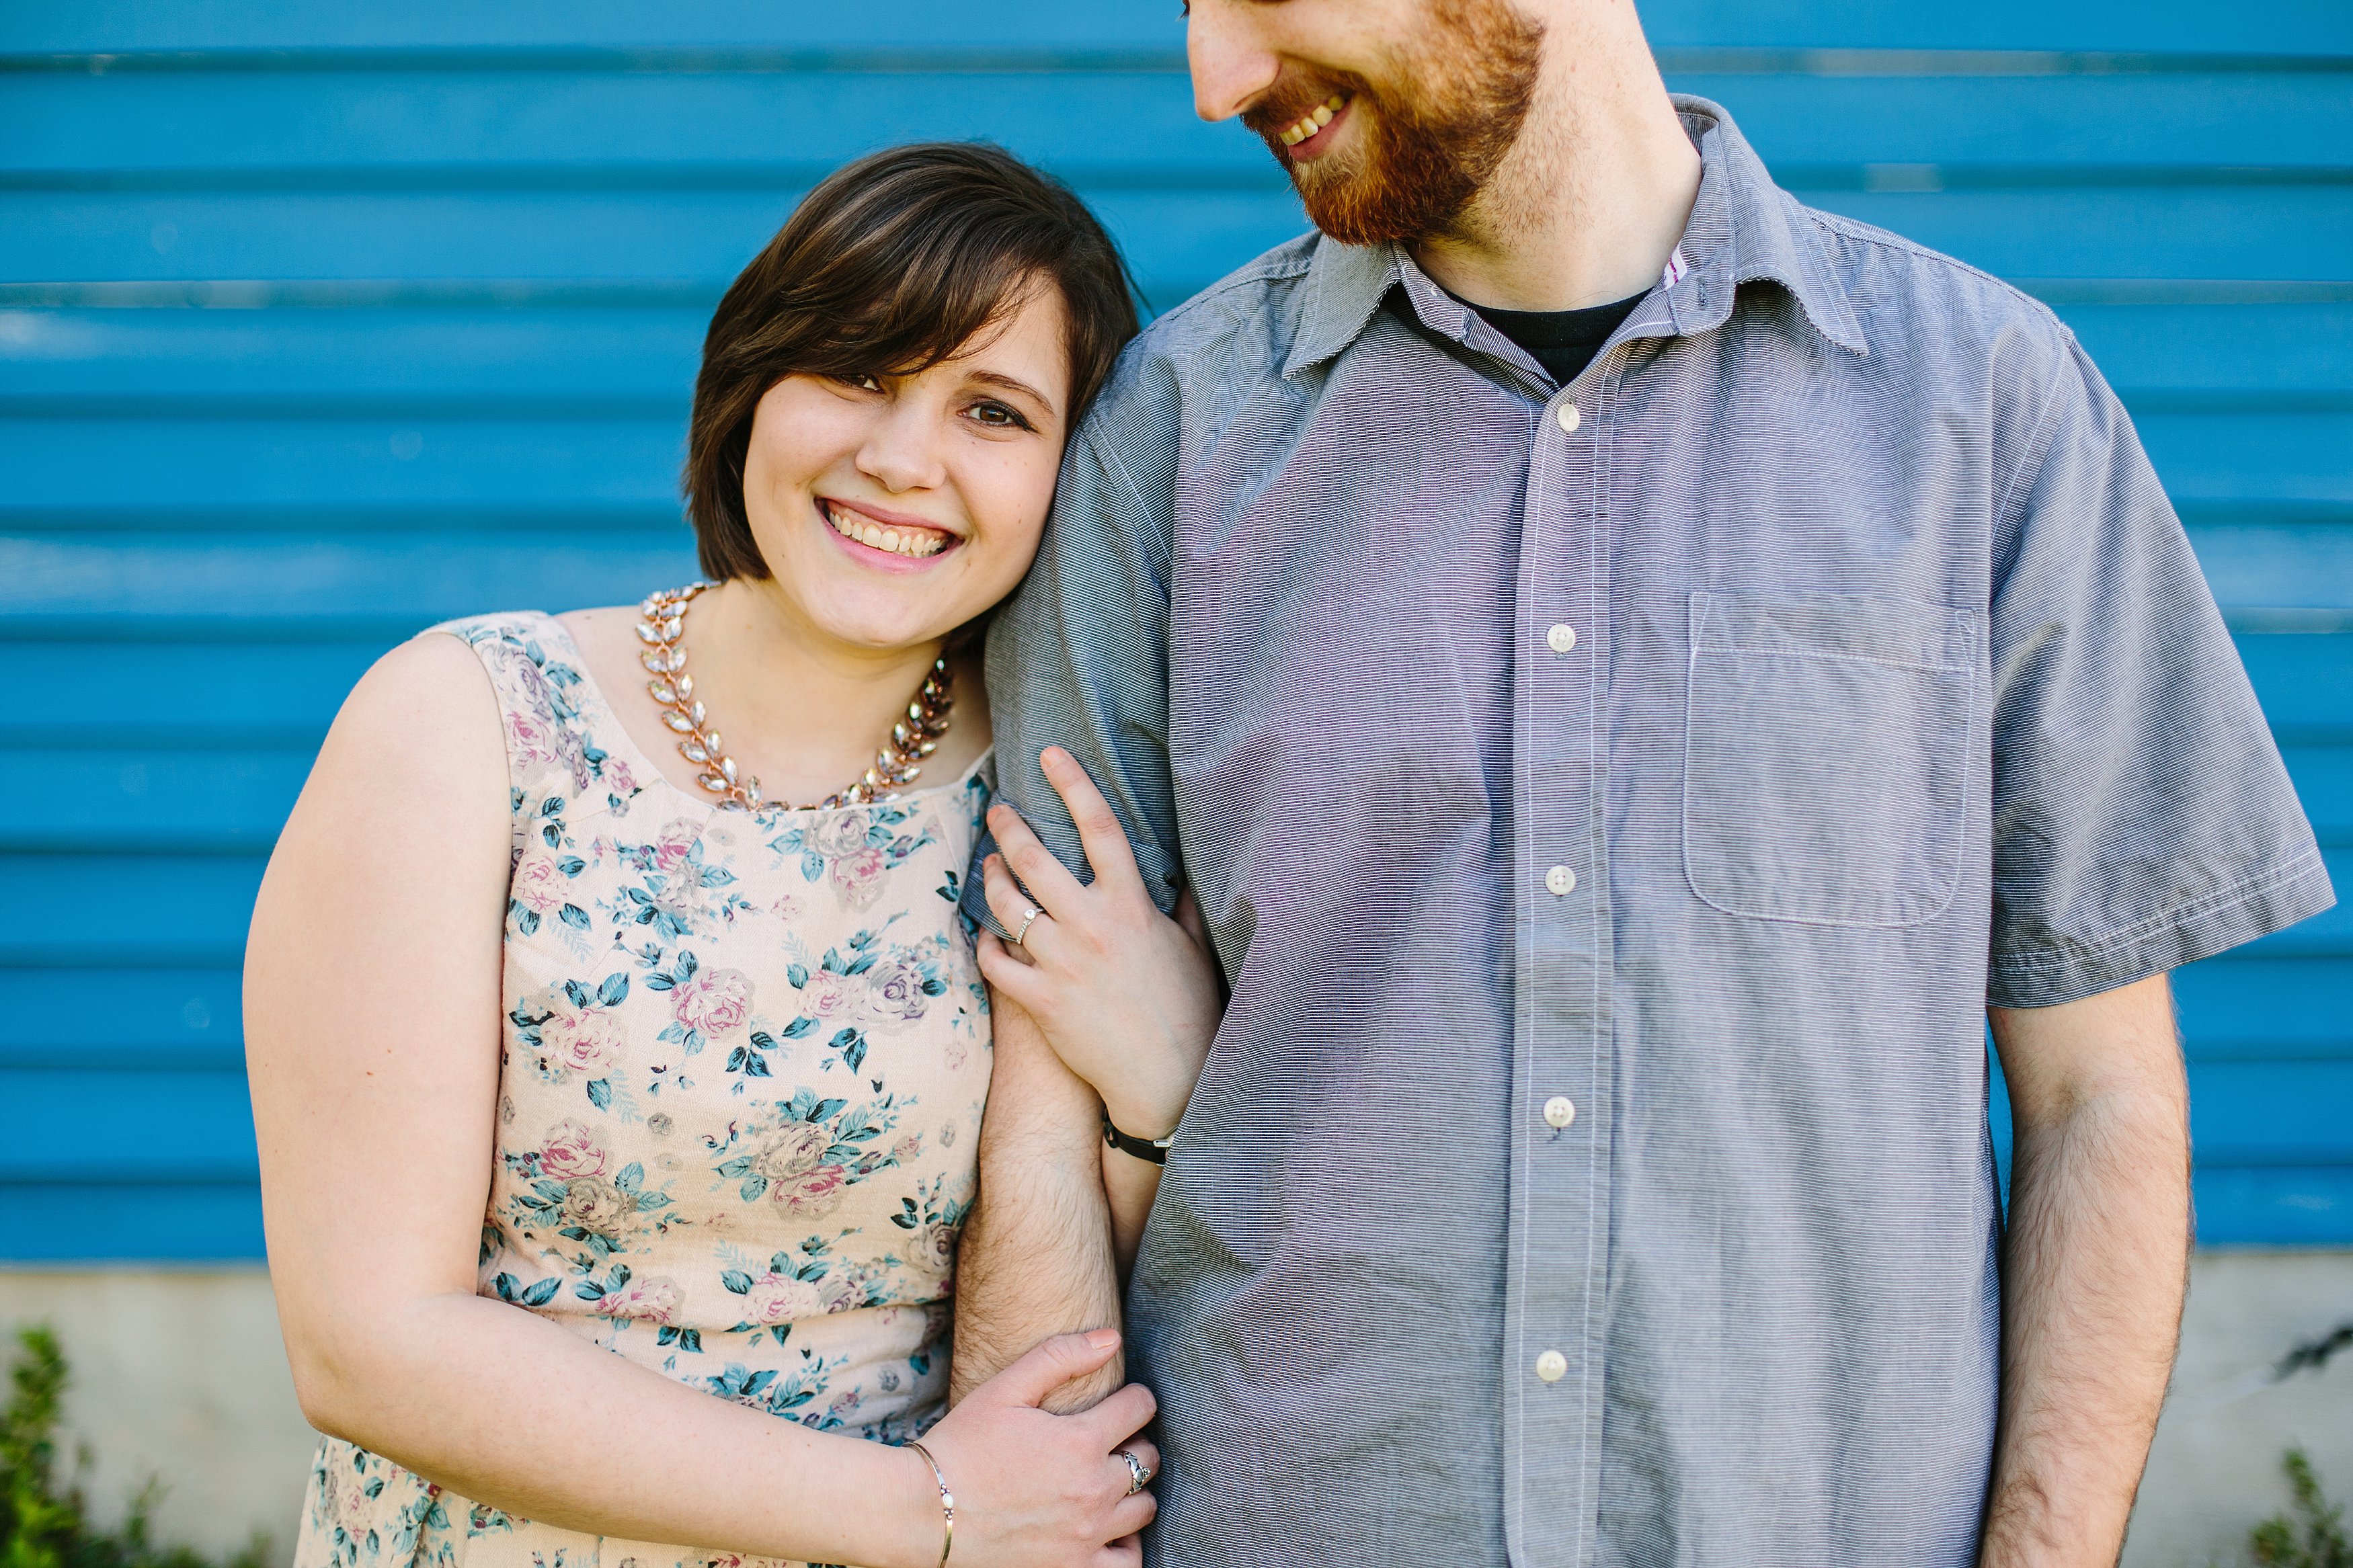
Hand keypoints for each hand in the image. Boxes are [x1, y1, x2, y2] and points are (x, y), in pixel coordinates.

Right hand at [915, 1329, 1159, 1567]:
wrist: (924, 1514)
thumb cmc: (962, 1446)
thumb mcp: (1004, 1389)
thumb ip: (1060, 1356)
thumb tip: (1113, 1339)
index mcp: (1081, 1441)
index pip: (1140, 1408)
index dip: (1134, 1399)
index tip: (1122, 1402)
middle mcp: (1093, 1489)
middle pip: (1148, 1459)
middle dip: (1135, 1442)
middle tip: (1109, 1441)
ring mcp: (1087, 1535)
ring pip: (1144, 1508)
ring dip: (1133, 1490)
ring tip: (1106, 1481)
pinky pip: (1128, 1560)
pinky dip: (1126, 1543)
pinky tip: (1107, 1529)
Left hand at [976, 747, 1223, 1141]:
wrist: (1169, 1080)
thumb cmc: (1190, 1011)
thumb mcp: (1195, 948)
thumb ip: (1185, 904)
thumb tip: (1185, 870)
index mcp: (1133, 907)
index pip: (1101, 827)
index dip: (1074, 784)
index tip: (1051, 754)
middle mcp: (1093, 927)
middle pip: (1035, 859)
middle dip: (1009, 827)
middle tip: (998, 811)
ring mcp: (1063, 964)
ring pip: (1008, 905)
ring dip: (992, 879)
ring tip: (989, 866)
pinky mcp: (1041, 1001)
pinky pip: (996, 961)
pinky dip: (985, 943)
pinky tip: (986, 934)